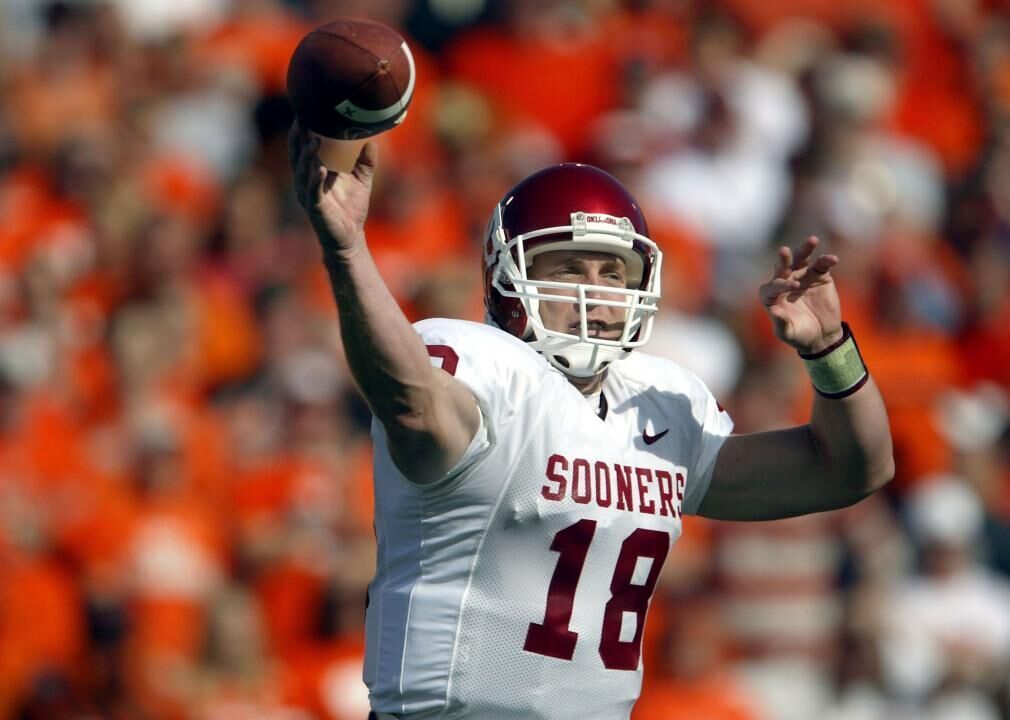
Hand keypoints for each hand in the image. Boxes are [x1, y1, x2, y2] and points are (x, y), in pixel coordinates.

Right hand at [288, 120, 376, 257]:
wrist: (351, 237)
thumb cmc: (351, 209)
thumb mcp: (362, 181)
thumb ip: (365, 162)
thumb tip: (373, 142)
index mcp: (313, 173)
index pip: (303, 149)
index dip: (301, 132)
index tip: (302, 112)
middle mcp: (305, 182)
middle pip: (297, 156)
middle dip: (298, 139)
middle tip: (301, 119)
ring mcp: (308, 195)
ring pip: (303, 171)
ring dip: (307, 156)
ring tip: (313, 140)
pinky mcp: (315, 208)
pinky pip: (313, 191)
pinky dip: (315, 179)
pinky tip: (319, 168)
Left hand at [759, 236, 842, 353]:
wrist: (821, 336)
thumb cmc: (799, 335)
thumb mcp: (788, 332)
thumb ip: (780, 322)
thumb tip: (773, 311)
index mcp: (772, 296)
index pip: (772, 286)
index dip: (780, 284)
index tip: (793, 286)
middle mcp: (785, 282)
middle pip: (782, 267)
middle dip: (783, 260)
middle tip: (784, 251)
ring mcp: (802, 277)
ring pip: (801, 260)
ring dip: (805, 249)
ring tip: (813, 240)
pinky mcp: (819, 276)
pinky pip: (822, 265)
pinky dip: (827, 260)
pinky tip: (833, 259)